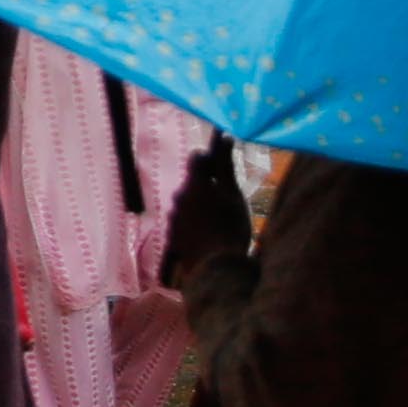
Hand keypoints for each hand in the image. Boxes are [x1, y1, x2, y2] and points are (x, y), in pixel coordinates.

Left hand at [158, 149, 256, 286]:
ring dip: (200, 205)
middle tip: (226, 198)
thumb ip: (225, 165)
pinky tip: (208, 235)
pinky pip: (184, 222)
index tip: (222, 167)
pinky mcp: (173, 236)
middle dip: (206, 184)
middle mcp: (179, 197)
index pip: (197, 157)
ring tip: (219, 220)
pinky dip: (195, 223)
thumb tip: (223, 137)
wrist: (216, 269)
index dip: (210, 159)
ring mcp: (174, 217)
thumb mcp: (233, 194)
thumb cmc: (230, 227)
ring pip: (187, 202)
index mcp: (194, 183)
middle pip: (192, 181)